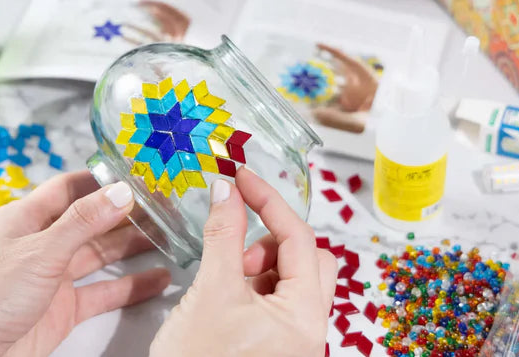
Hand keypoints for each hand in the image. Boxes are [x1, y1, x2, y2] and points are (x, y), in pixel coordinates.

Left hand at [0, 171, 170, 356]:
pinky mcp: (63, 308)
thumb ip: (83, 222)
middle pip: (91, 220)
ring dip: (132, 246)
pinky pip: (103, 292)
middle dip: (125, 212)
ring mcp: (53, 276)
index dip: (101, 178)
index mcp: (28, 218)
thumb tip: (121, 191)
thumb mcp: (41, 251)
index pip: (69, 188)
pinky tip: (157, 280)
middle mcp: (42, 243)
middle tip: (163, 205)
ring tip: (170, 236)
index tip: (135, 171)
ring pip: (100, 254)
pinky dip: (130, 286)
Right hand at [150, 168, 335, 356]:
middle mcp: (308, 325)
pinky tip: (225, 292)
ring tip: (225, 276)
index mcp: (305, 315)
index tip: (242, 177)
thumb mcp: (211, 292)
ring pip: (290, 277)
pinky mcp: (275, 340)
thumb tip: (227, 191)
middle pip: (306, 257)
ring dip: (259, 262)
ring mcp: (292, 334)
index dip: (269, 201)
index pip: (299, 238)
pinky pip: (274, 296)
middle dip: (269, 240)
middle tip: (235, 248)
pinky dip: (253, 281)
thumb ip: (223, 235)